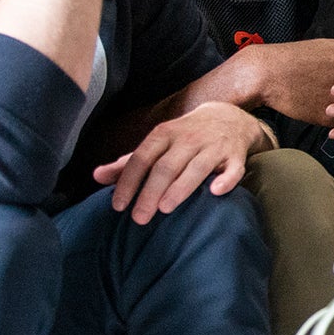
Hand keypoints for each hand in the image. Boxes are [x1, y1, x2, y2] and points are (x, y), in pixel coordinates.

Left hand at [92, 101, 270, 224]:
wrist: (228, 116)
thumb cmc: (185, 136)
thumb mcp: (157, 143)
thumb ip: (128, 162)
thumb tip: (97, 176)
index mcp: (165, 134)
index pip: (142, 158)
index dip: (129, 182)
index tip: (118, 206)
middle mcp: (188, 139)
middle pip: (166, 166)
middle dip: (151, 192)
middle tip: (139, 218)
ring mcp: (214, 146)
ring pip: (197, 167)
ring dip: (181, 188)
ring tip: (166, 208)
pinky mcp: (236, 155)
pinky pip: (234, 169)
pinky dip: (226, 180)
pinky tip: (216, 192)